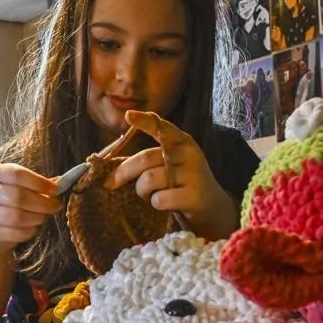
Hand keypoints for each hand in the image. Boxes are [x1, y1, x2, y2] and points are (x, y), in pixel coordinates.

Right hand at [0, 163, 60, 253]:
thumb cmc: (10, 202)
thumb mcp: (22, 187)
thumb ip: (41, 185)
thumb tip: (62, 183)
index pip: (16, 174)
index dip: (38, 182)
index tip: (55, 189)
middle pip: (17, 196)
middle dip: (42, 203)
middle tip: (55, 205)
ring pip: (15, 216)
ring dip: (36, 217)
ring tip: (44, 216)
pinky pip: (15, 232)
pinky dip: (30, 231)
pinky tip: (33, 227)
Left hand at [107, 111, 235, 239]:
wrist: (211, 207)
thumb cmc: (181, 182)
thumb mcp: (170, 163)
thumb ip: (148, 159)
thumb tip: (111, 173)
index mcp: (181, 141)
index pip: (162, 127)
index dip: (144, 121)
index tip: (128, 115)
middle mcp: (188, 153)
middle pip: (145, 159)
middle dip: (123, 172)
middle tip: (111, 183)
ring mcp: (193, 175)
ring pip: (148, 181)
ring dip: (143, 192)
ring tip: (153, 194)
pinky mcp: (193, 197)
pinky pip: (159, 199)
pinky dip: (156, 204)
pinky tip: (167, 204)